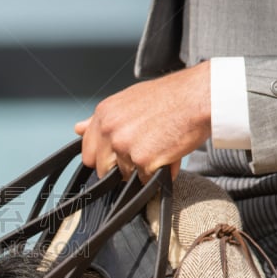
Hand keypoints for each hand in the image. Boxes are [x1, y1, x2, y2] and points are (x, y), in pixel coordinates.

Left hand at [75, 61, 211, 181]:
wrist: (199, 97)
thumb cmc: (170, 97)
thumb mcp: (128, 100)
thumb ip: (102, 119)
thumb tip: (78, 128)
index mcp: (104, 115)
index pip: (87, 152)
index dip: (104, 157)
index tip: (117, 156)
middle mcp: (109, 130)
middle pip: (103, 169)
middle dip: (120, 168)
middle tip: (143, 153)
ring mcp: (124, 146)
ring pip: (125, 176)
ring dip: (141, 171)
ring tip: (160, 148)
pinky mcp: (143, 160)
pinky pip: (145, 181)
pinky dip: (157, 175)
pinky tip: (168, 156)